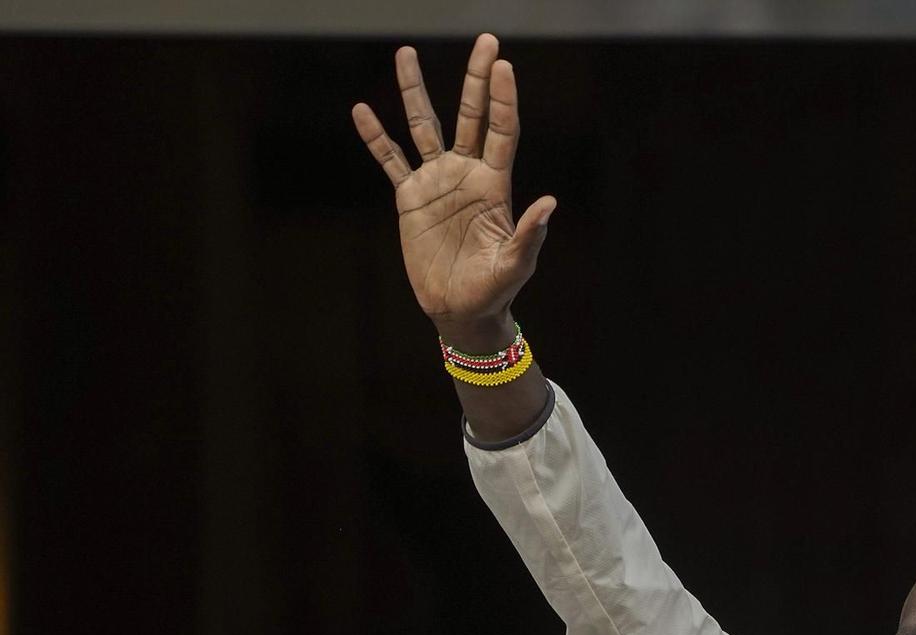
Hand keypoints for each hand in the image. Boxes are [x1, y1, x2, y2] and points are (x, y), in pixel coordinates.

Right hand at [351, 34, 555, 349]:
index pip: (501, 132)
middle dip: (476, 79)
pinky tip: (362, 111)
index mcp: (495, 185)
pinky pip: (390, 161)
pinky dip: (375, 138)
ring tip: (406, 53)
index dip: (502, 100)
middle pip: (471, 116)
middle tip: (486, 40)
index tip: (504, 65)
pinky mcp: (410, 198)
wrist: (460, 309)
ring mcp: (437, 182)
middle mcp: (466, 174)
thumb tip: (550, 203)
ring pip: (424, 127)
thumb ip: (530, 234)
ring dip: (415, 91)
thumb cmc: (494, 289)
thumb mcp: (515, 264)